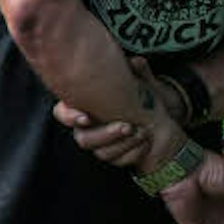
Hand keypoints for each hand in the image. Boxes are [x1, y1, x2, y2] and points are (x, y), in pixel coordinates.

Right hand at [50, 58, 186, 168]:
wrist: (162, 125)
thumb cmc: (145, 100)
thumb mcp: (144, 84)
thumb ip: (138, 72)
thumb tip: (136, 61)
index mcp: (85, 106)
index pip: (62, 113)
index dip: (69, 117)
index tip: (87, 118)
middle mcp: (87, 128)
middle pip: (83, 139)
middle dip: (106, 134)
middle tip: (128, 126)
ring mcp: (100, 145)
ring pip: (102, 153)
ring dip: (123, 144)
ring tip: (142, 132)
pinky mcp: (113, 158)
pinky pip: (119, 161)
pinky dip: (135, 152)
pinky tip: (146, 142)